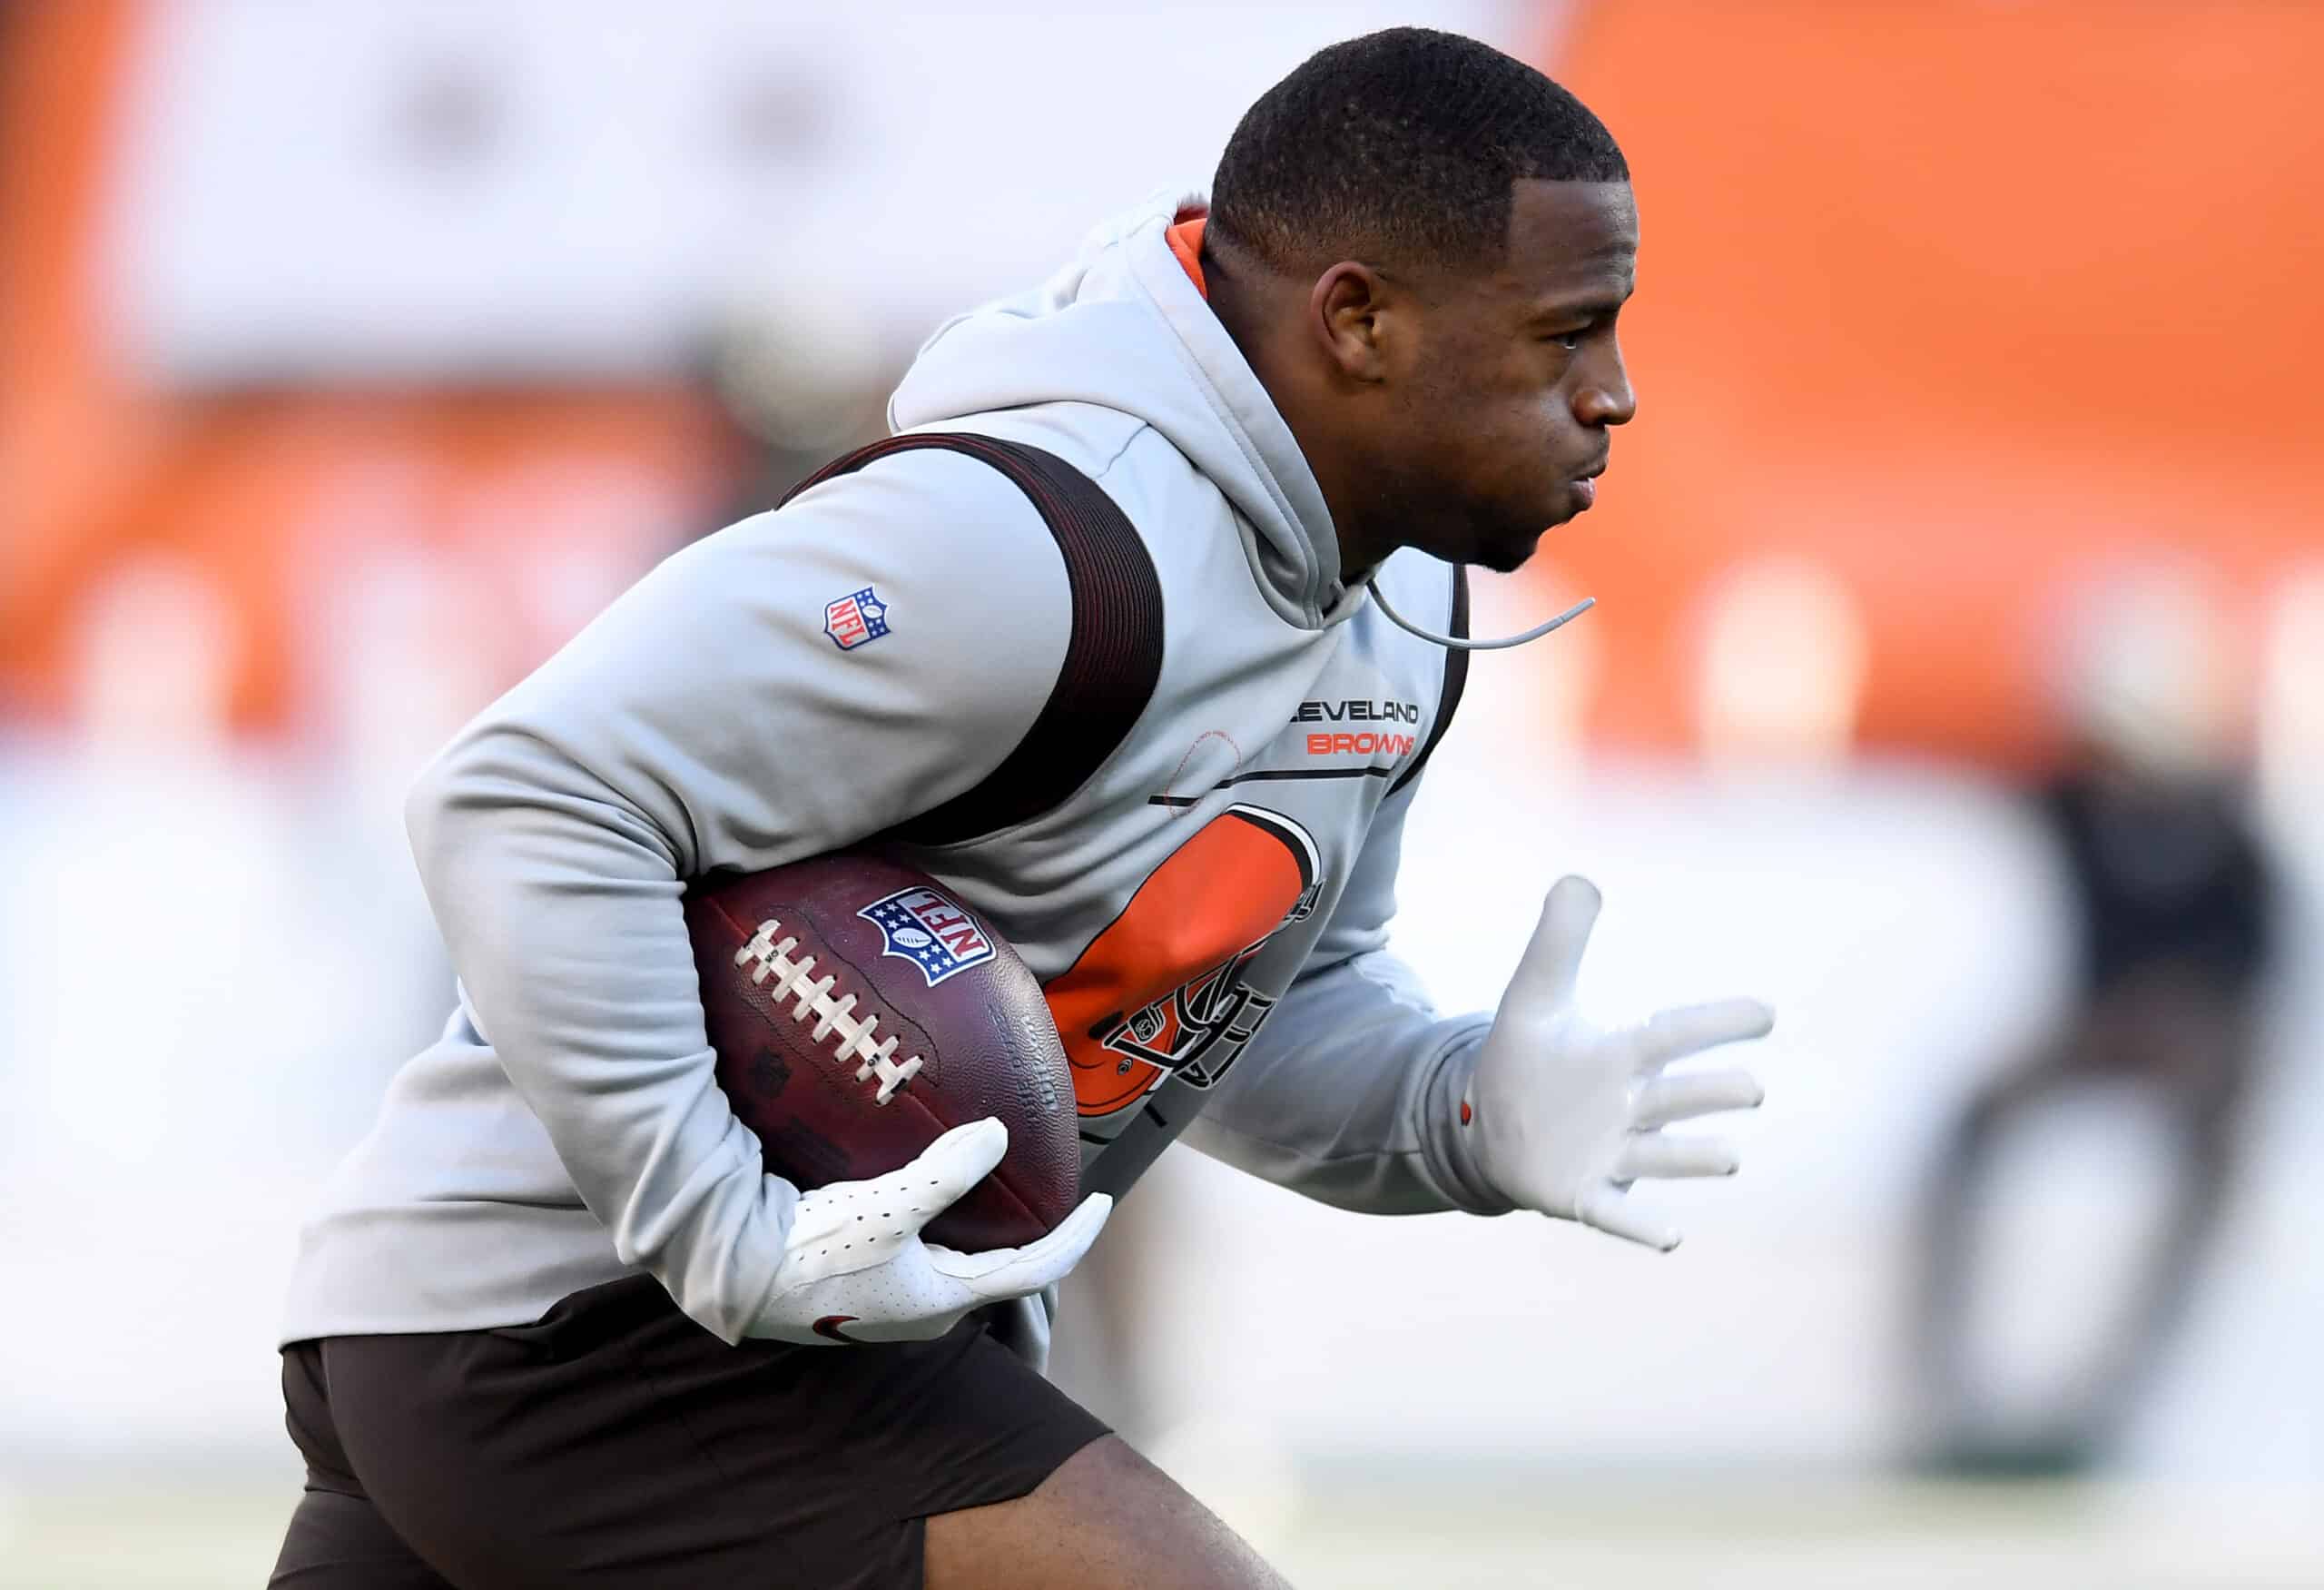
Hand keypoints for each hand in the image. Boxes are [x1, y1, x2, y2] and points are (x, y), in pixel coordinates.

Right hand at [748, 1118, 1110, 1343]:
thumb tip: (998, 1136)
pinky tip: (935, 1200)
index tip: (1104, 1201)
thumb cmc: (812, 1251)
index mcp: (944, 1300)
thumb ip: (945, 1174)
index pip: (1034, 1270)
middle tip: (1055, 1194)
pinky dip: (949, 1229)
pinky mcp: (865, 1286)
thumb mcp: (885, 1209)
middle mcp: (926, 1310)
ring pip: (963, 1265)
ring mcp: (894, 1303)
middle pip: (1001, 1272)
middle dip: (1034, 1237)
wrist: (736, 1273)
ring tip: (1003, 1191)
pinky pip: (928, 1256)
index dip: (1075, 1237)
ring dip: (989, 1233)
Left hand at [1461, 876, 1769, 1250]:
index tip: (1766, 1013)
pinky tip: (1673, 1238)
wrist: (1490, 1122)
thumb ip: (1558, 940)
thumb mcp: (1533, 994)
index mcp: (1621, 1056)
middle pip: (1678, 1099)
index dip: (1714, 1024)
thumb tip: (1578, 879)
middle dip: (1712, 1094)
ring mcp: (1610, 1154)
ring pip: (1661, 1158)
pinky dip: (1642, 1226)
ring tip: (1731, 1155)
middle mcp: (1628, 1108)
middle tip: (1750, 1087)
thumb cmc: (1529, 1057)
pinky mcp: (1583, 1195)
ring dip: (1694, 1158)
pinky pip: (1618, 1214)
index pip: (1672, 1035)